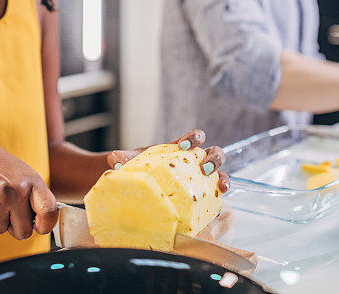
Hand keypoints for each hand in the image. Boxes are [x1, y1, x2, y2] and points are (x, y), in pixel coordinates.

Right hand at [0, 133, 56, 239]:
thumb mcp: (21, 173)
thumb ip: (33, 195)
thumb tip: (44, 222)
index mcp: (32, 180)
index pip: (48, 211)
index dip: (46, 225)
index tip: (40, 228)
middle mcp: (17, 190)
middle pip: (24, 232)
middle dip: (15, 227)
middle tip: (7, 212)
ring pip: (1, 229)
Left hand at [105, 129, 229, 193]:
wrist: (137, 185)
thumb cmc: (137, 169)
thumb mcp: (130, 162)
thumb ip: (122, 158)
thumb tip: (115, 160)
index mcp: (180, 148)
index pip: (194, 137)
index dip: (194, 138)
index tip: (185, 146)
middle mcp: (194, 160)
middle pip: (214, 152)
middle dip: (213, 157)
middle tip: (204, 167)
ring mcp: (200, 176)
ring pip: (220, 170)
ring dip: (223, 175)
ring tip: (219, 185)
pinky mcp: (200, 192)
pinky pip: (215, 191)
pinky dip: (219, 194)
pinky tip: (219, 200)